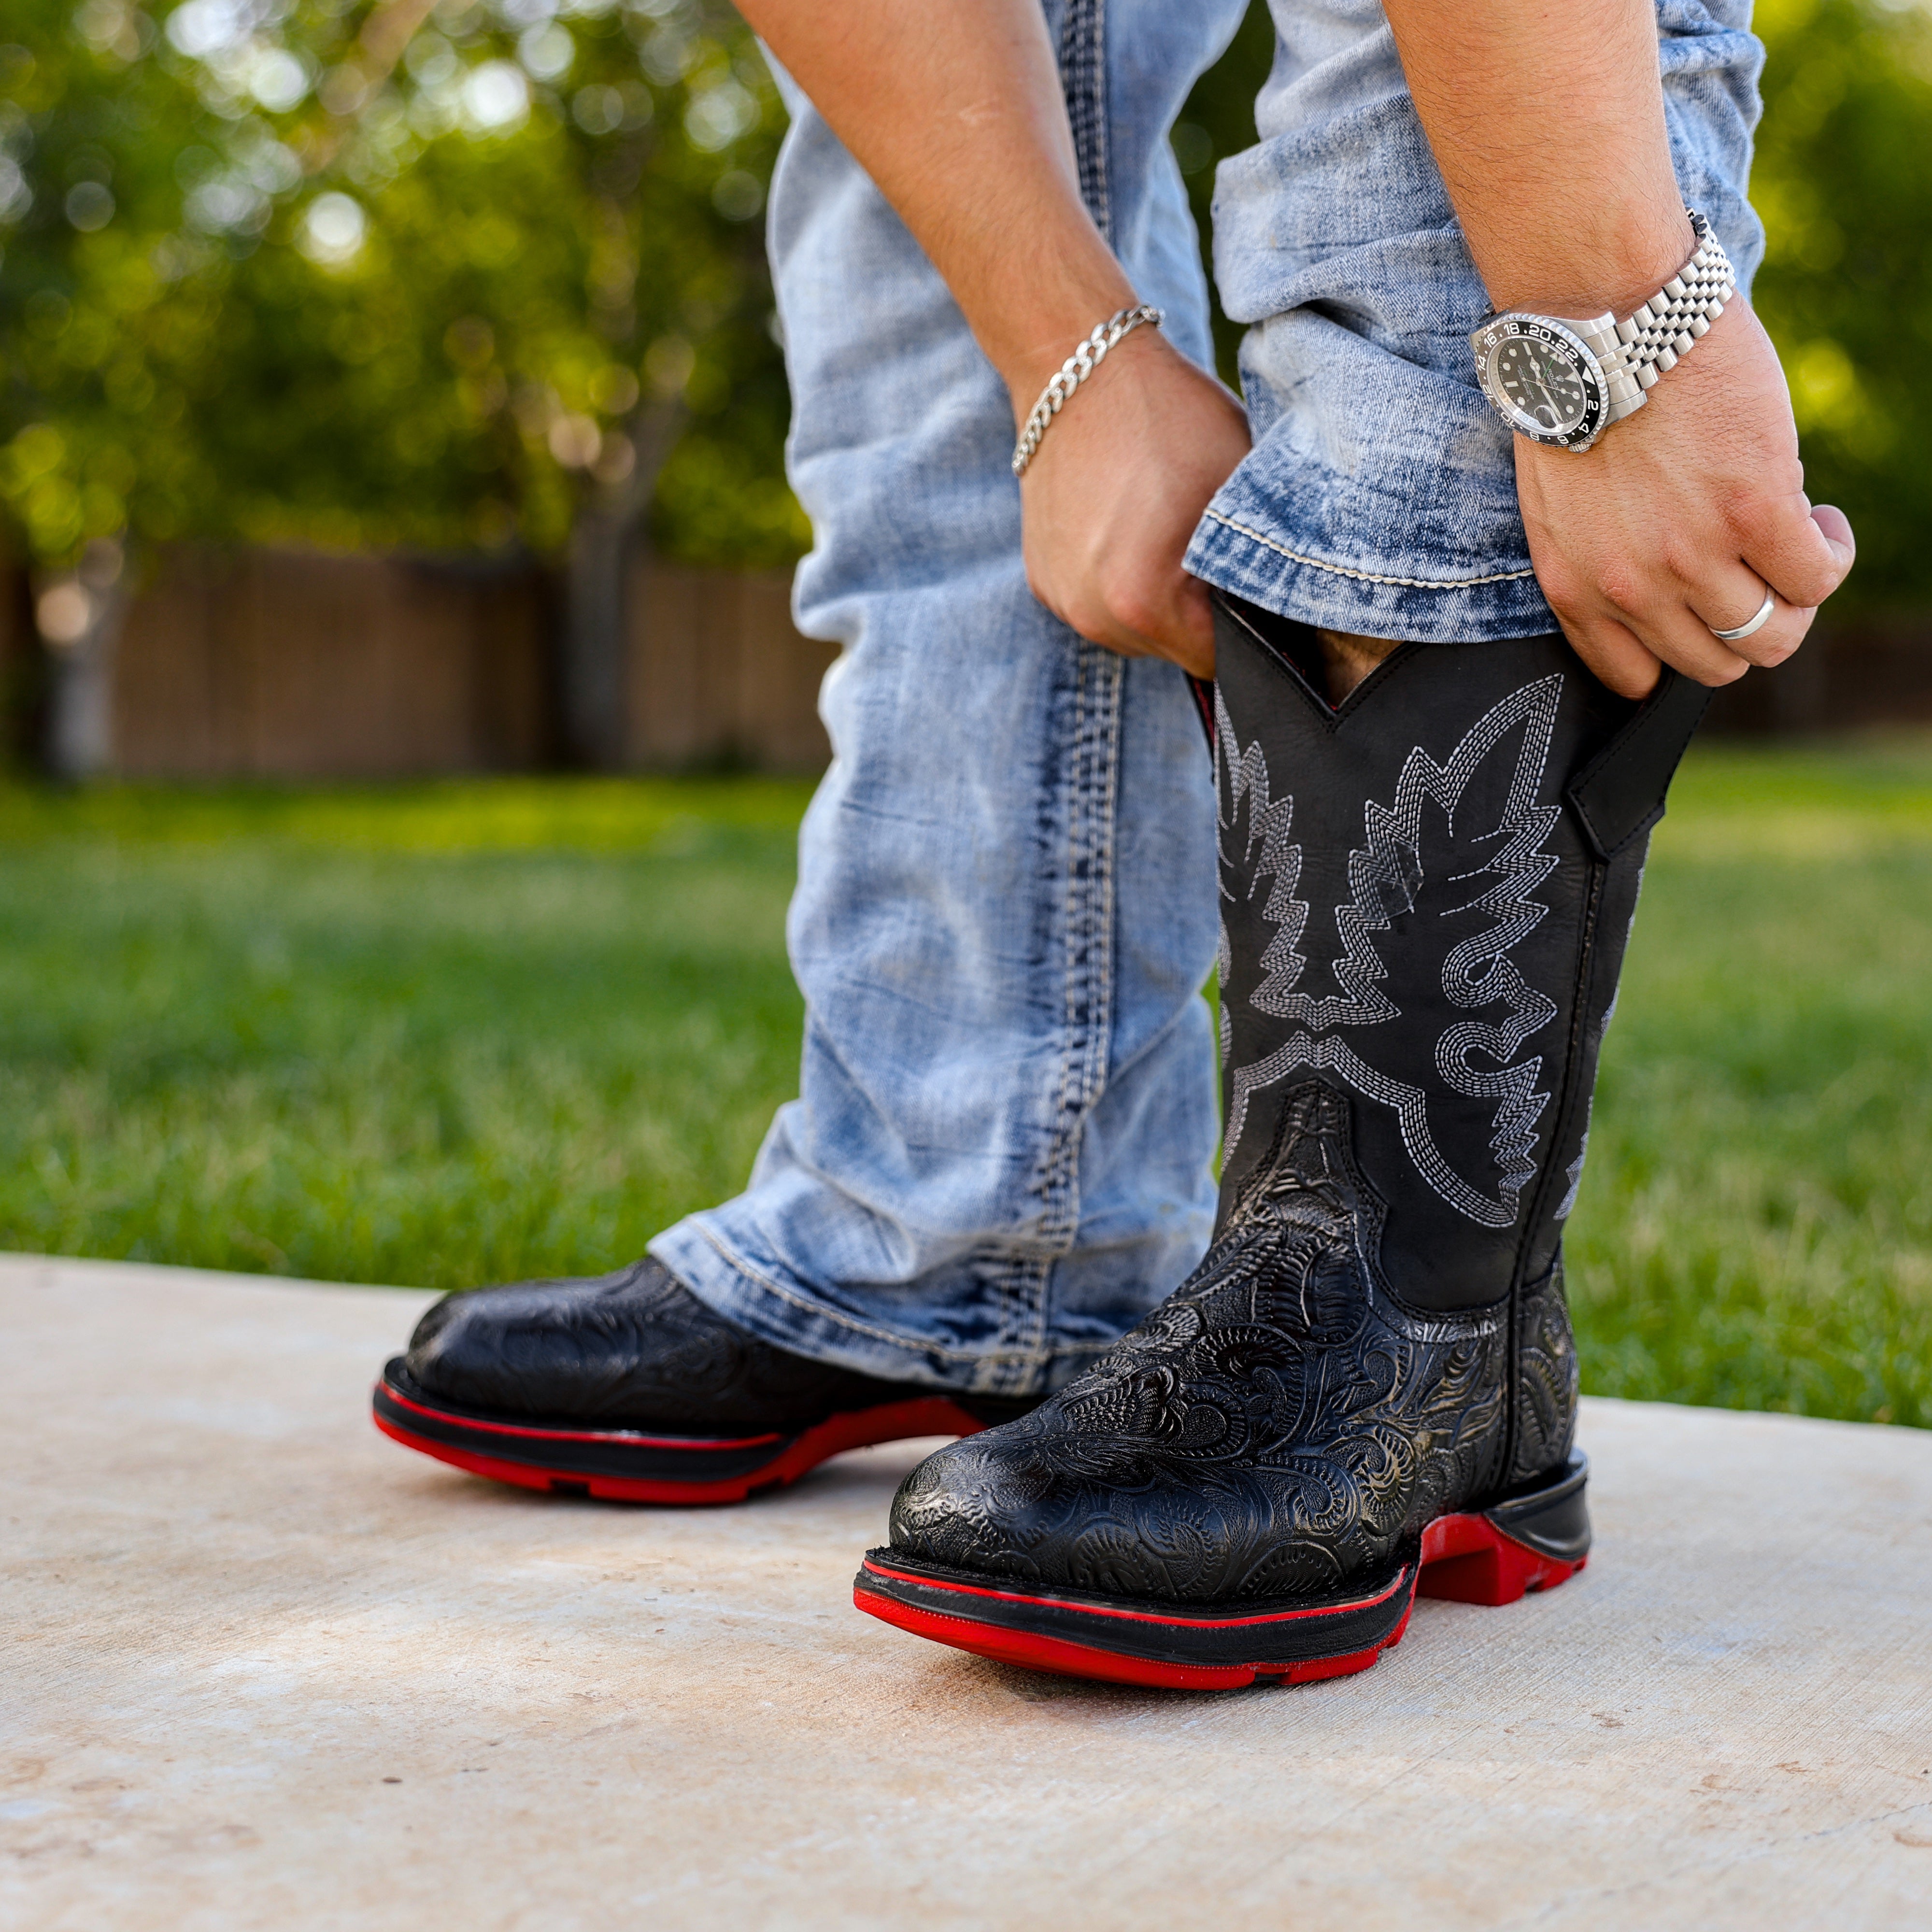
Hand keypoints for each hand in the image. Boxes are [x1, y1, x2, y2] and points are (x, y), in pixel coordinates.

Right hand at [1013, 329, 1250, 680]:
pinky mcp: (1043, 580)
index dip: (1244, 626)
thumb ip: (1260, 564)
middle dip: (1198, 613)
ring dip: (1158, 599)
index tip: (1249, 584)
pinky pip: (1100, 605)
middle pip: (1172, 651)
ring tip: (1163, 531)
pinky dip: (1120, 581)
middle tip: (1205, 544)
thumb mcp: (1241, 488)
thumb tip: (1282, 610)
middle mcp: (1091, 615)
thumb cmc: (1169, 418)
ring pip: (1135, 633)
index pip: (1216, 660)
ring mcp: (1061, 600)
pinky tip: (1128, 528)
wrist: (1077, 369)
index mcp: (1141, 600)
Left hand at [1514, 298, 1855, 698]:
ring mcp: (1694, 556)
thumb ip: (1604, 558)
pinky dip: (1831, 555)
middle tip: (1762, 572)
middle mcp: (1632, 588)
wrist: (1601, 324)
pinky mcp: (1754, 511)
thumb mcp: (1561, 507)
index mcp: (1577, 590)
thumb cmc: (1581, 400)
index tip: (1702, 610)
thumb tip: (1666, 586)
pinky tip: (1820, 519)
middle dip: (1747, 626)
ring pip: (1773, 634)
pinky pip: (1816, 577)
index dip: (1683, 649)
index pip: (1636, 676)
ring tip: (1796, 540)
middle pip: (1716, 663)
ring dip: (1797, 596)